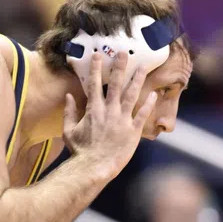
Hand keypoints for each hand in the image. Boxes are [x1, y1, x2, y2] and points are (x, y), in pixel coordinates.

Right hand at [63, 52, 156, 179]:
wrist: (94, 167)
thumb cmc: (80, 151)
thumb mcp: (69, 131)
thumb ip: (69, 112)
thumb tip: (68, 95)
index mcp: (94, 109)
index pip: (94, 84)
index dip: (96, 68)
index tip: (99, 55)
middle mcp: (109, 111)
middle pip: (116, 84)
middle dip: (120, 67)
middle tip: (124, 53)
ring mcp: (122, 120)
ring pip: (132, 95)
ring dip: (137, 80)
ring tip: (143, 67)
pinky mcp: (133, 131)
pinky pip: (142, 115)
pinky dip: (148, 104)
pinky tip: (154, 93)